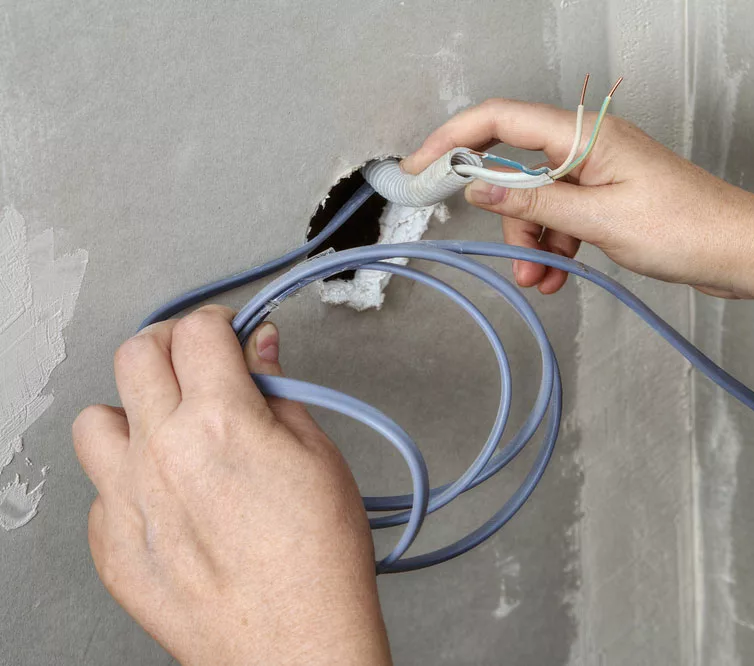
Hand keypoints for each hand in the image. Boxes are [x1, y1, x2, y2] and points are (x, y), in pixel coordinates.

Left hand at [73, 306, 391, 665]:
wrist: (296, 643)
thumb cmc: (319, 560)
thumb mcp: (319, 455)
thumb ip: (279, 392)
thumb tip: (261, 352)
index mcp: (221, 423)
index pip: (197, 332)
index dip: (219, 323)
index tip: (228, 334)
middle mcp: (162, 454)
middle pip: (136, 355)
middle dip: (170, 345)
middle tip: (197, 362)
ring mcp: (127, 502)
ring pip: (95, 419)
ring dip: (131, 412)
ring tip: (168, 430)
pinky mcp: (112, 547)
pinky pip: (100, 489)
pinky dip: (129, 481)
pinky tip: (169, 497)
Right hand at [402, 98, 753, 297]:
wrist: (743, 253)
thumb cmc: (689, 228)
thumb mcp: (600, 219)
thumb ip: (535, 203)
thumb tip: (480, 187)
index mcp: (586, 135)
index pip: (501, 120)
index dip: (452, 138)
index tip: (420, 167)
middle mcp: (590, 146)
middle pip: (518, 168)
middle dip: (507, 216)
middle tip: (509, 257)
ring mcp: (601, 172)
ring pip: (540, 200)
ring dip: (533, 240)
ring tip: (542, 279)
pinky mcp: (612, 198)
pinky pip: (565, 215)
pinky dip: (556, 244)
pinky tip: (558, 274)